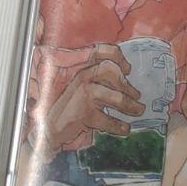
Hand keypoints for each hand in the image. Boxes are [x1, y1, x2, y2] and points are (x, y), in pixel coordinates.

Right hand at [29, 43, 144, 158]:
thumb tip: (124, 81)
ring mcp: (84, 96)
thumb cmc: (68, 108)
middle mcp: (84, 78)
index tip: (129, 69)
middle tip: (137, 97)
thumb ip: (96, 81)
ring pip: (116, 99)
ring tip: (138, 111)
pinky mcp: (85, 115)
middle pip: (114, 76)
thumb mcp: (80, 89)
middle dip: (128, 87)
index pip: (105, 56)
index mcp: (83, 71)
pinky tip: (125, 129)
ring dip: (130, 106)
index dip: (119, 59)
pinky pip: (108, 120)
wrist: (48, 128)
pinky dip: (119, 126)